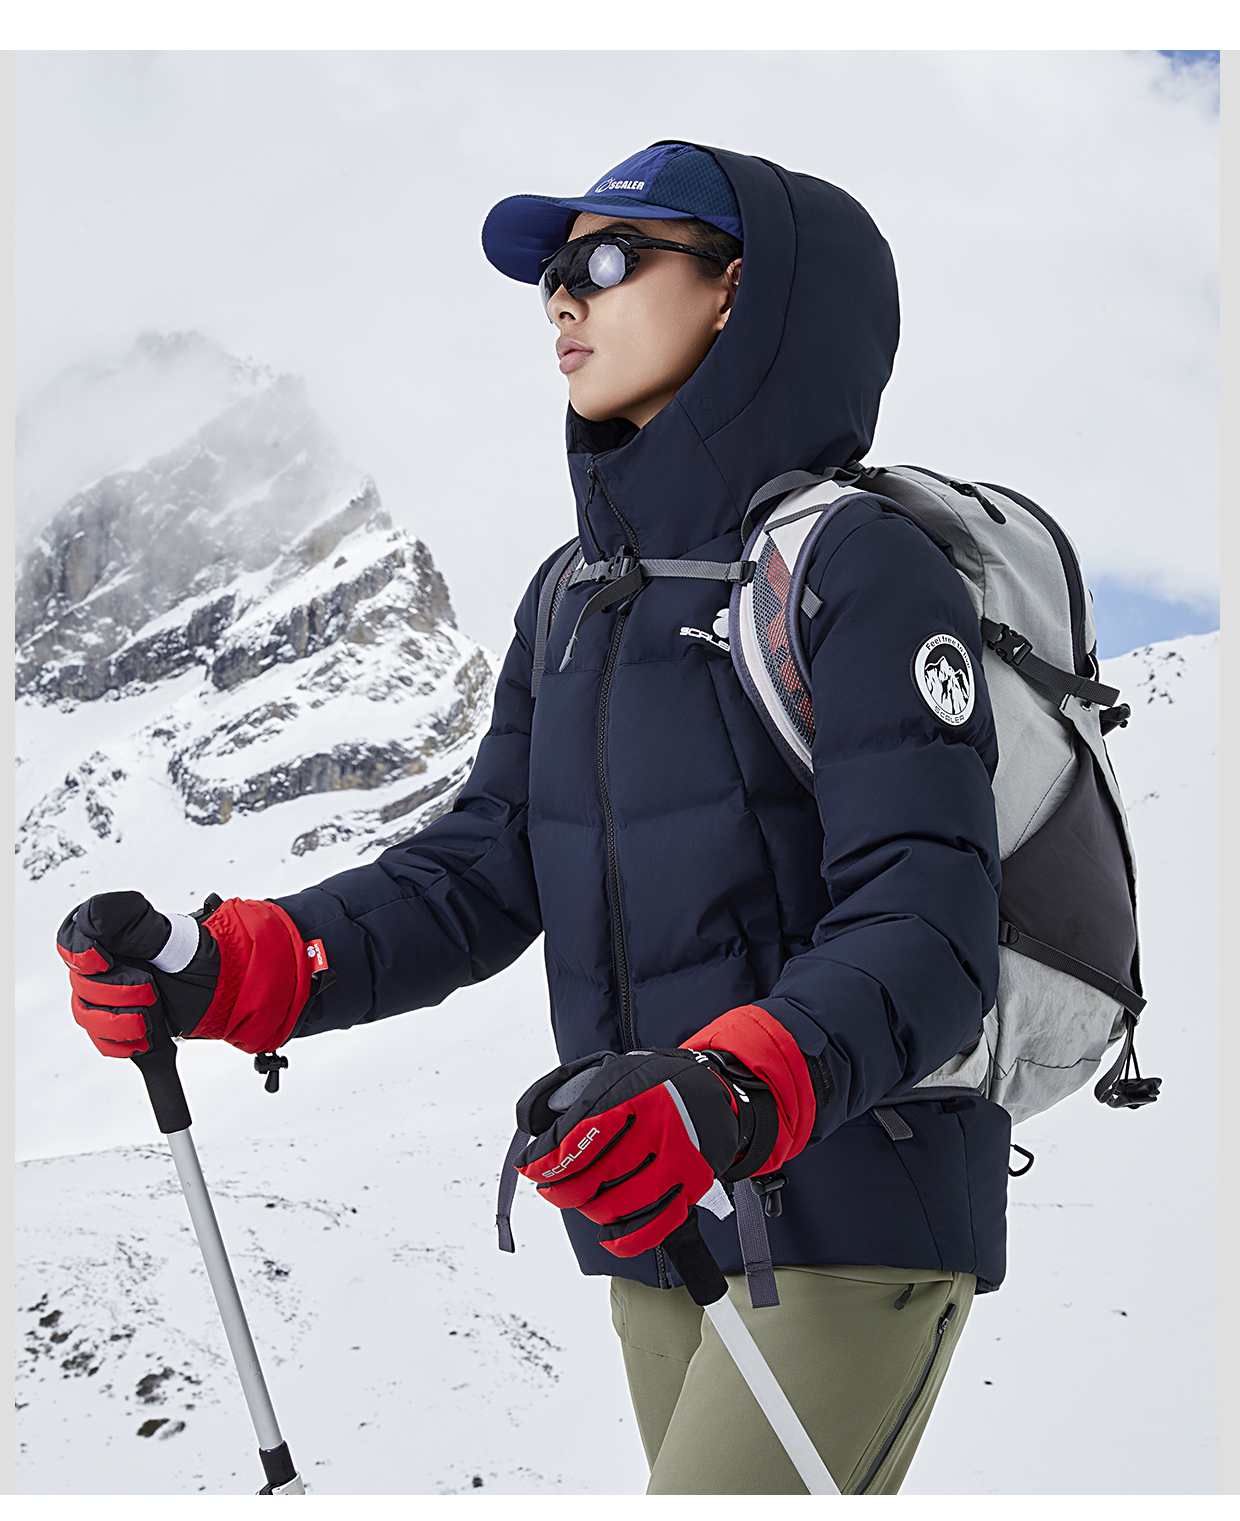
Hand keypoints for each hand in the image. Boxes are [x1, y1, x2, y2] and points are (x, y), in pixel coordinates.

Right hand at [57, 890, 317, 1057]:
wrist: (226, 986)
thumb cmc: (198, 954)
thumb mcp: (170, 934)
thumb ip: (131, 921)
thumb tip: (95, 912)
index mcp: (108, 935)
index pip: (71, 940)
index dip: (80, 953)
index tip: (103, 960)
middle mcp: (102, 967)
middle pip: (82, 986)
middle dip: (117, 992)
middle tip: (150, 988)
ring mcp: (108, 998)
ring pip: (90, 1017)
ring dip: (121, 1021)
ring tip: (152, 1014)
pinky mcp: (121, 1026)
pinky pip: (107, 1043)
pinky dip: (128, 1043)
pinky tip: (149, 1037)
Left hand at [513, 1004, 818, 1257]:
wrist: (712, 1092)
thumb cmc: (649, 1085)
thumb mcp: (607, 1070)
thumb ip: (563, 1090)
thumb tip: (527, 1123)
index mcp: (633, 1089)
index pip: (579, 1133)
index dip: (547, 1159)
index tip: (530, 1168)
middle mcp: (659, 1124)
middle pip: (593, 1177)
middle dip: (560, 1189)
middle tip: (552, 1186)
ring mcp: (680, 1158)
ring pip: (617, 1206)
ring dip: (589, 1210)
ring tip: (584, 1197)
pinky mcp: (693, 1185)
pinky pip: (653, 1226)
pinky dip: (624, 1238)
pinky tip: (608, 1233)